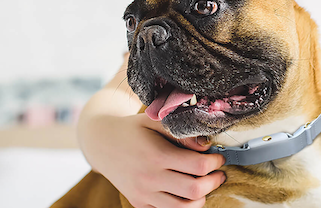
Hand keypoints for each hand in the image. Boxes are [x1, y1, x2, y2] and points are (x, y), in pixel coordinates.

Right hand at [78, 113, 225, 207]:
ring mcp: (143, 194)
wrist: (101, 143)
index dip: (215, 162)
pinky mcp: (139, 203)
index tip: (218, 157)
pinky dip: (182, 205)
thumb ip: (180, 133)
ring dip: (201, 198)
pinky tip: (185, 193)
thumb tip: (206, 146)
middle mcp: (149, 178)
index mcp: (156, 155)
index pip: (198, 166)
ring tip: (204, 186)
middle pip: (195, 190)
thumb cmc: (132, 129)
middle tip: (218, 173)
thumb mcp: (154, 122)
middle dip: (214, 182)